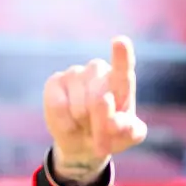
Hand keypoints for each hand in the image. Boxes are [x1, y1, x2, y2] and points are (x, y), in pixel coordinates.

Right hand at [43, 36, 146, 185]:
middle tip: (100, 135)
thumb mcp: (127, 138)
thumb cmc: (111, 135)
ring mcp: (75, 73)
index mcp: (121, 81)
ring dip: (84, 125)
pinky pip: (59, 108)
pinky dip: (66, 124)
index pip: (122, 69)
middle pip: (99, 100)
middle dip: (100, 125)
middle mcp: (98, 70)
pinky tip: (70, 122)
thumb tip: (114, 122)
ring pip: (79, 108)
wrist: (84, 143)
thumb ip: (130, 131)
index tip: (121, 42)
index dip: (121, 57)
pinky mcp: (54, 82)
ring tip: (85, 124)